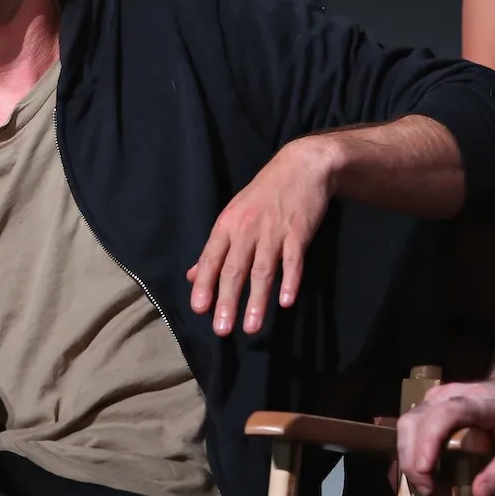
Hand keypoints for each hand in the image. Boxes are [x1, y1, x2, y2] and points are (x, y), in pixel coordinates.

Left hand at [188, 138, 332, 335]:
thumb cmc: (263, 195)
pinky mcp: (299, 233)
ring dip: (256, 300)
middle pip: (234, 270)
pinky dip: (290, 281)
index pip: (211, 259)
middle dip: (227, 301)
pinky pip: (293, 260)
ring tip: (251, 327)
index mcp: (227, 226)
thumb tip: (193, 276)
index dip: (204, 284)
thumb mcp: (233, 215)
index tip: (198, 309)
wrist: (301, 166)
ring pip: (263, 270)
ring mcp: (274, 232)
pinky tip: (286, 302)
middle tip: (221, 329)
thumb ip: (215, 248)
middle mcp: (247, 230)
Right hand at [396, 378, 494, 495]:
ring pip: (405, 425)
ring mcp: (433, 399)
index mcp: (476, 402)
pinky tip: (418, 473)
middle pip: (414, 422)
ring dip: (407, 458)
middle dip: (412, 460)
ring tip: (426, 487)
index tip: (425, 471)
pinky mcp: (428, 407)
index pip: (443, 416)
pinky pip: (409, 428)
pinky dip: (408, 452)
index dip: (428, 442)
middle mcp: (446, 396)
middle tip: (430, 492)